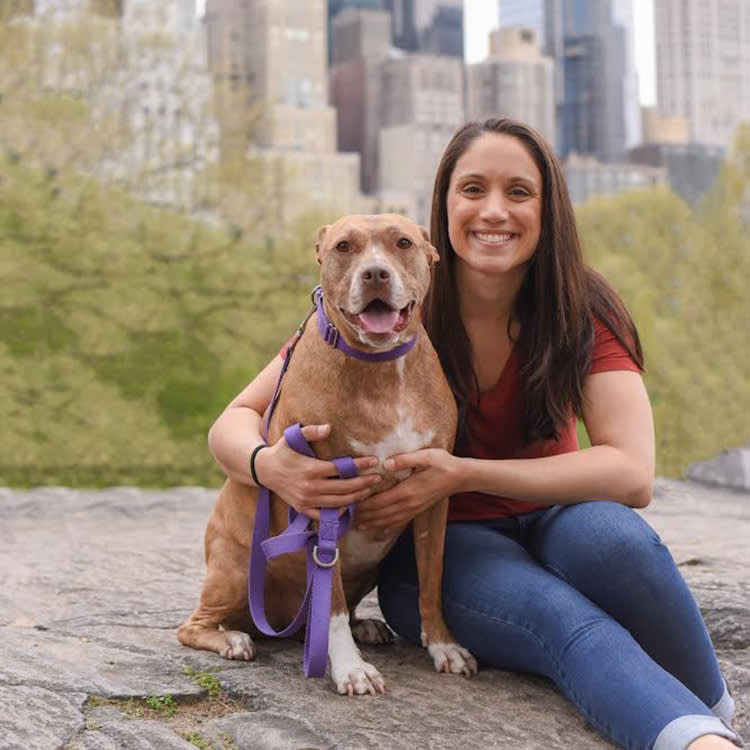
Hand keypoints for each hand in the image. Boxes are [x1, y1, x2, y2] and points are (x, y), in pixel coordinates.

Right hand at [254, 424, 381, 519]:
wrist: (263, 470)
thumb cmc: (282, 451)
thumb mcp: (293, 437)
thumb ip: (311, 431)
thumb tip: (328, 427)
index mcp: (311, 469)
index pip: (342, 469)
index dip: (360, 465)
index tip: (374, 461)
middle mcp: (310, 487)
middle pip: (344, 488)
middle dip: (364, 483)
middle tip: (378, 478)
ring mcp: (306, 500)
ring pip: (338, 503)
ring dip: (356, 497)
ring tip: (368, 490)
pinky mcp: (302, 508)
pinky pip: (323, 515)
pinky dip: (337, 513)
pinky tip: (348, 506)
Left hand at [355, 448, 463, 530]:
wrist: (461, 477)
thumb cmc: (443, 463)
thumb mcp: (425, 456)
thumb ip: (404, 460)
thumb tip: (384, 464)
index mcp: (407, 491)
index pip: (379, 501)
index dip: (363, 505)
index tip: (349, 505)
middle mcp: (408, 504)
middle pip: (380, 514)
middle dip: (363, 516)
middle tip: (346, 517)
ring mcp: (413, 509)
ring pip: (388, 521)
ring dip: (372, 524)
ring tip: (357, 525)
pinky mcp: (418, 510)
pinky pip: (399, 522)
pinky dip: (387, 526)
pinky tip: (379, 529)